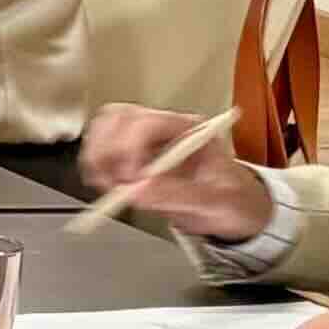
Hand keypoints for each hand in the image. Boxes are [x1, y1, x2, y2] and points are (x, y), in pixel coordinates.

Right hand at [76, 103, 272, 242]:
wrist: (234, 211)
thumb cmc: (232, 201)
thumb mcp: (215, 203)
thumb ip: (178, 195)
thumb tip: (137, 190)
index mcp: (191, 131)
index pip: (147, 123)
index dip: (130, 148)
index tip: (131, 178)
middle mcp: (165, 128)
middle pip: (119, 117)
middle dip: (108, 150)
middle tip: (113, 181)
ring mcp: (146, 138)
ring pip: (104, 126)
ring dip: (97, 155)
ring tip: (108, 183)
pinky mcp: (131, 153)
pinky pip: (100, 145)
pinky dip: (94, 164)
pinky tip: (106, 183)